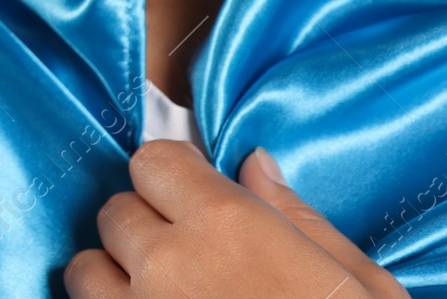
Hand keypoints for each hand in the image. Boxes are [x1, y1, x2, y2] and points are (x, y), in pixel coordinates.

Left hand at [65, 140, 409, 297]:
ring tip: (159, 294)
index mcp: (227, 224)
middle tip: (184, 252)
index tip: (189, 192)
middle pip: (116, 212)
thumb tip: (254, 165)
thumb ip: (298, 216)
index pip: (153, 161)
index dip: (172, 175)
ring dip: (113, 275)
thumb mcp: (360, 283)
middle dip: (144, 225)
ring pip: (86, 269)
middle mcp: (167, 261)